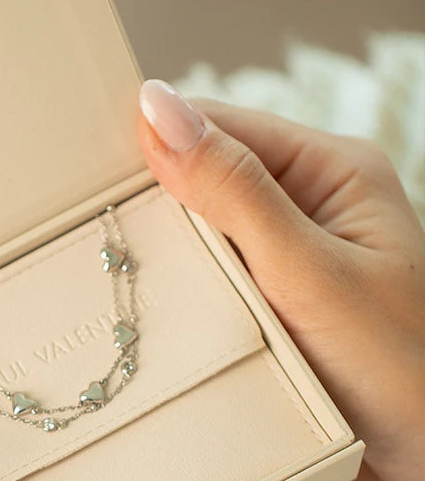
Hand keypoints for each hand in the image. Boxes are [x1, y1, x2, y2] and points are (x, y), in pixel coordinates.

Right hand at [138, 80, 424, 480]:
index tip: (88, 176)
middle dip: (154, 216)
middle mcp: (312, 213)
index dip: (155, 146)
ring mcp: (292, 270)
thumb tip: (161, 107)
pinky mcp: (276, 322)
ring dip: (167, 272)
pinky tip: (155, 331)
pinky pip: (208, 301)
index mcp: (334, 173)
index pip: (222, 129)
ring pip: (198, 249)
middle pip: (202, 187)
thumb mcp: (310, 273)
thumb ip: (234, 190)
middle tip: (99, 246)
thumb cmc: (406, 372)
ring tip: (123, 293)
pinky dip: (181, 314)